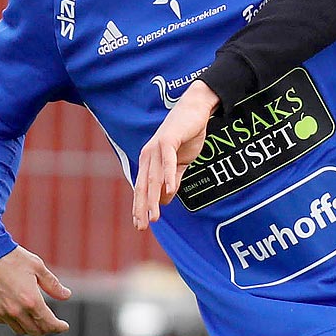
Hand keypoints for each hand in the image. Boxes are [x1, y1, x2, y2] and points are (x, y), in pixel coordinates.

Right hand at [0, 246, 72, 335]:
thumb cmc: (12, 257)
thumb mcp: (37, 267)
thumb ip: (53, 285)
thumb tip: (67, 295)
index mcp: (31, 300)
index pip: (48, 323)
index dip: (58, 327)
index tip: (64, 326)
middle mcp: (16, 310)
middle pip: (35, 331)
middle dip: (46, 329)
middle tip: (51, 324)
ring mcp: (1, 312)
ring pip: (19, 330)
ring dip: (30, 328)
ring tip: (35, 320)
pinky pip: (5, 322)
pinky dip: (13, 320)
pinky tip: (17, 312)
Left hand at [132, 80, 218, 228]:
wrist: (195, 109)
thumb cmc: (187, 135)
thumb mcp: (180, 162)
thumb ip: (173, 179)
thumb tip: (166, 198)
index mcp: (149, 161)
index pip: (141, 187)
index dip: (140, 206)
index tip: (140, 224)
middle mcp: (148, 155)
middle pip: (143, 185)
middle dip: (142, 207)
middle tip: (143, 226)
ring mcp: (157, 147)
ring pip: (153, 177)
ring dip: (153, 198)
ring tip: (155, 216)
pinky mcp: (168, 139)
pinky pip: (168, 161)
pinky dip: (168, 176)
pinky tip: (170, 191)